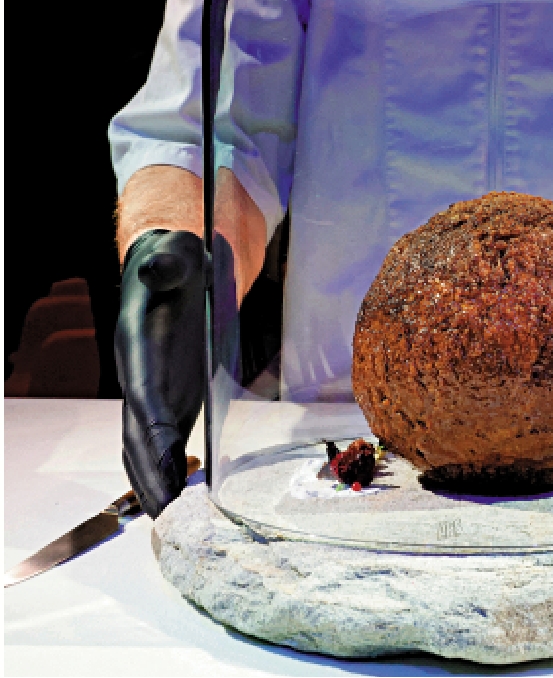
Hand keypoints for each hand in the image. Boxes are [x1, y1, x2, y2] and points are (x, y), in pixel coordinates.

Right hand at [115, 230, 205, 517]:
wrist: (170, 267)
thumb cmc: (175, 263)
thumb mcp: (176, 255)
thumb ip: (168, 265)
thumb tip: (161, 266)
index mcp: (137, 349)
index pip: (142, 401)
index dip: (150, 438)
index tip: (164, 472)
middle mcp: (139, 378)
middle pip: (138, 437)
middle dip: (152, 477)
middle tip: (169, 519)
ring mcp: (155, 392)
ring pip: (148, 447)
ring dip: (160, 482)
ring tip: (177, 521)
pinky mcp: (173, 397)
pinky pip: (168, 441)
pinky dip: (175, 469)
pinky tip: (190, 493)